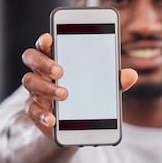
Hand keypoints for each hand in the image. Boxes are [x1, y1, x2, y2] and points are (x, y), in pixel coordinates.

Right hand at [21, 33, 137, 140]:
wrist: (72, 124)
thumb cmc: (85, 96)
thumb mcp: (101, 88)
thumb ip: (113, 81)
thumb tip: (132, 75)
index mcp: (56, 59)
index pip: (45, 44)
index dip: (45, 40)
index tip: (50, 38)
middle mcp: (42, 72)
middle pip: (31, 57)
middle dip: (43, 62)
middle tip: (60, 71)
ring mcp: (35, 90)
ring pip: (29, 81)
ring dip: (46, 87)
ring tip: (64, 95)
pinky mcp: (34, 110)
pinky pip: (31, 109)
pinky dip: (42, 114)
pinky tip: (52, 119)